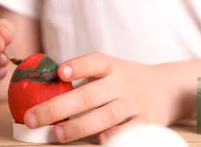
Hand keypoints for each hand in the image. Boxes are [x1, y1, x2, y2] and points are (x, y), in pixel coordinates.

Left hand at [22, 53, 181, 143]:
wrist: (167, 89)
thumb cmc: (126, 81)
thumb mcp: (110, 70)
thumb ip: (83, 78)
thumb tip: (39, 90)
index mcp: (111, 68)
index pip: (95, 62)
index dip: (78, 66)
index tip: (61, 72)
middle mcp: (122, 84)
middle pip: (89, 95)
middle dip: (58, 107)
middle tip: (34, 118)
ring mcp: (133, 104)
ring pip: (106, 115)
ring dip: (80, 126)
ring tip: (58, 134)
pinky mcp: (144, 122)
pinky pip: (128, 130)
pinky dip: (115, 135)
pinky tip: (100, 140)